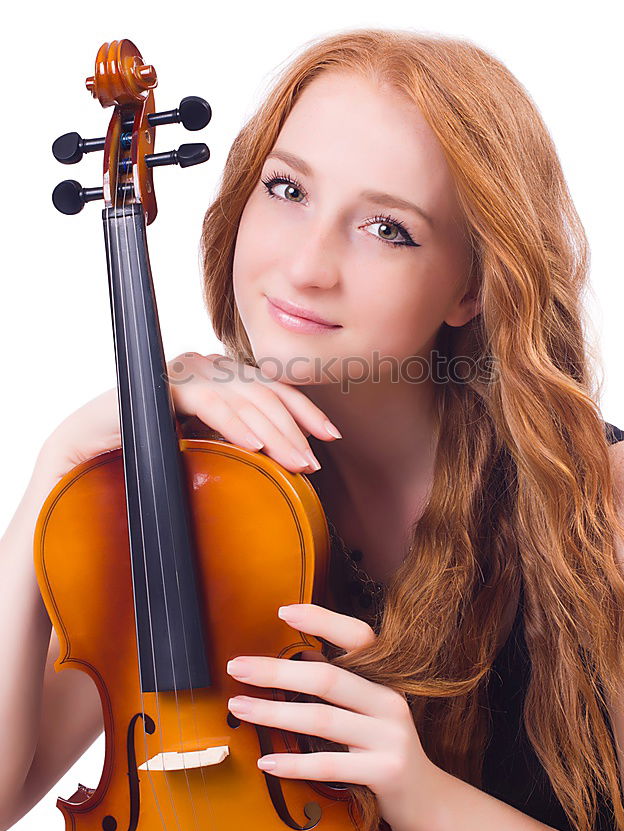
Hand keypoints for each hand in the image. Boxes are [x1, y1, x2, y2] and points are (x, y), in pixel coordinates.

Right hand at [40, 353, 340, 480]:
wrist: (85, 456)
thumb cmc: (146, 454)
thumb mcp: (203, 448)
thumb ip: (236, 442)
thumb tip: (283, 460)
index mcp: (221, 378)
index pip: (272, 389)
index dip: (304, 410)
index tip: (331, 436)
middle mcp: (207, 367)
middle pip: (264, 393)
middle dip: (295, 429)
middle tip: (313, 462)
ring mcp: (185, 371)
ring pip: (242, 397)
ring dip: (274, 432)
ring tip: (296, 461)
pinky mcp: (161, 383)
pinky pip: (207, 402)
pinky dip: (234, 424)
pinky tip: (255, 446)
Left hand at [225, 602, 434, 830]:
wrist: (428, 800)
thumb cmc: (385, 749)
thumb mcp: (370, 710)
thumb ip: (342, 687)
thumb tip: (294, 660)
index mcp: (385, 679)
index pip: (357, 637)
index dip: (322, 620)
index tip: (283, 611)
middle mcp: (390, 701)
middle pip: (327, 677)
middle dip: (277, 670)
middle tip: (237, 667)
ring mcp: (389, 737)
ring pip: (323, 719)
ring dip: (275, 713)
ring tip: (240, 708)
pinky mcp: (385, 771)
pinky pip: (330, 764)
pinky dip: (294, 763)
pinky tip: (267, 762)